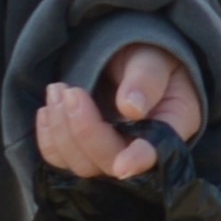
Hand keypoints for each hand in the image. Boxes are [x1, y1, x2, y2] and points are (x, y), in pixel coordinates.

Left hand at [38, 42, 200, 181]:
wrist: (127, 54)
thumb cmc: (148, 54)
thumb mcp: (153, 57)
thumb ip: (146, 79)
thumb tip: (132, 108)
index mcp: (172, 126)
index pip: (156, 153)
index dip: (138, 161)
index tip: (122, 166)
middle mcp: (143, 149)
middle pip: (110, 162)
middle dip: (85, 130)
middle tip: (70, 91)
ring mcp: (112, 154)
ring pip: (82, 165)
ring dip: (62, 131)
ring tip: (57, 90)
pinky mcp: (85, 153)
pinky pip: (61, 160)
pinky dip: (49, 139)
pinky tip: (47, 110)